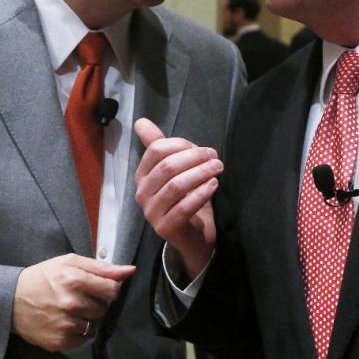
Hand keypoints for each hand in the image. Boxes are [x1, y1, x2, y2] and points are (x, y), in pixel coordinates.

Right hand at [12, 253, 134, 350]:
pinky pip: (82, 339)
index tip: (98, 288)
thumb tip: (130, 270)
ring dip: (86, 318)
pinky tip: (63, 321)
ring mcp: (65, 325)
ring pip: (94, 325)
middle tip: (78, 297)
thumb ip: (102, 267)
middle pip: (104, 309)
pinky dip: (77, 332)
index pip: (113, 290)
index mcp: (75, 280)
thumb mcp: (70, 262)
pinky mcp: (60, 341)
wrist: (10, 300)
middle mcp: (71, 303)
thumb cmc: (43, 276)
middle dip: (96, 303)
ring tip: (69, 309)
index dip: (108, 289)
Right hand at [133, 118, 220, 280]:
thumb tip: (140, 121)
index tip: (204, 149)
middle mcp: (142, 193)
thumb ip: (159, 146)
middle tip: (216, 157)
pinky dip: (201, 193)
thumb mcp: (173, 170)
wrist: (191, 236)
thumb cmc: (184, 198)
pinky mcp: (165, 228)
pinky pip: (184, 207)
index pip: (156, 151)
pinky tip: (214, 185)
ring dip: (200, 173)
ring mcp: (151, 212)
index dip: (181, 145)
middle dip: (194, 158)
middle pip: (167, 166)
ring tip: (217, 169)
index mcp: (142, 175)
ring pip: (176, 186)